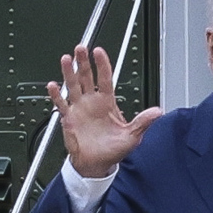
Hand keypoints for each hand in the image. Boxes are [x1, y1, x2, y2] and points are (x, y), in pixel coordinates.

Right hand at [48, 45, 161, 178]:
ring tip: (66, 59)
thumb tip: (158, 111)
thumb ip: (143, 121)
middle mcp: (92, 102)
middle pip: (86, 77)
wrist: (96, 164)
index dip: (102, 65)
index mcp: (107, 102)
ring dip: (69, 72)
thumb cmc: (113, 150)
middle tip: (81, 48)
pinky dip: (56, 95)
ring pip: (73, 86)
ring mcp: (79, 108)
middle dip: (83, 62)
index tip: (99, 52)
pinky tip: (53, 85)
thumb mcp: (132, 136)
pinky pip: (61, 104)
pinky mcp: (69, 118)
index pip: (104, 78)